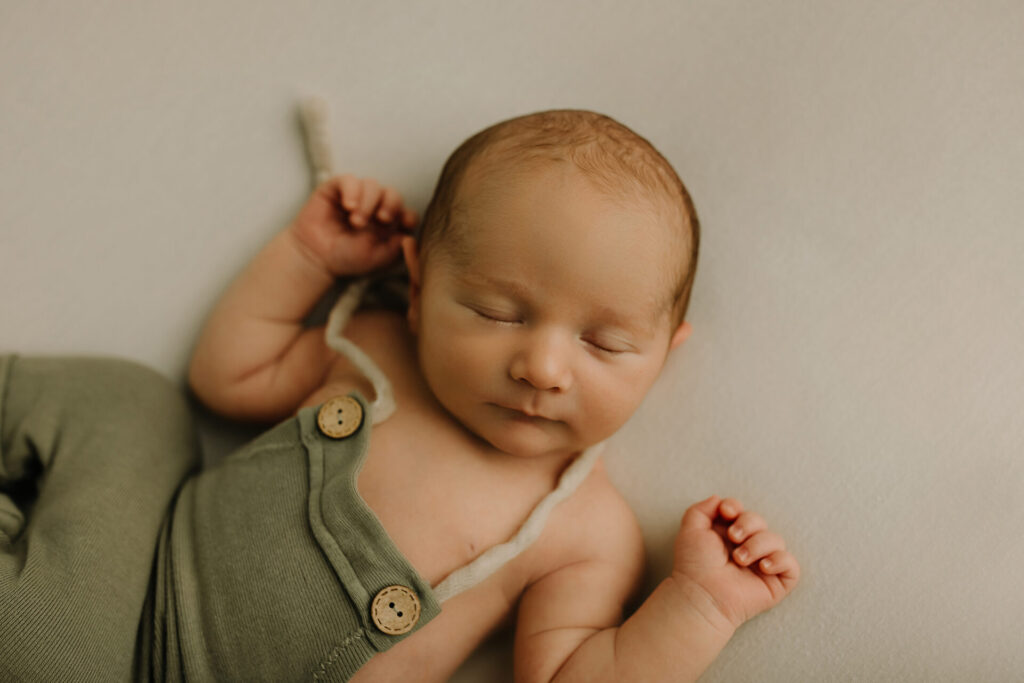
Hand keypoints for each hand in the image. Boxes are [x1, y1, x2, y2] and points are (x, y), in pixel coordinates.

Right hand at [288, 174, 418, 276]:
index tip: (404, 223)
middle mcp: (375, 207)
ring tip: (356, 222)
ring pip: (372, 185)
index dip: (408, 216)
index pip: (407, 212)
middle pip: (393, 194)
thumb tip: (409, 233)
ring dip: (368, 203)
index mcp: (389, 224)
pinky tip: (348, 206)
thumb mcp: (377, 258)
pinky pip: (349, 180)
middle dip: (391, 205)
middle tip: (382, 220)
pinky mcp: (337, 188)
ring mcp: (357, 196)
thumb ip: (397, 247)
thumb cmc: (347, 259)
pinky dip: (352, 191)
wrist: (316, 258)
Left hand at [671, 495, 799, 629]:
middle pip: (760, 521)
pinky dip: (780, 560)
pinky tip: (762, 566)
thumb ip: (702, 509)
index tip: (726, 512)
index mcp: (728, 534)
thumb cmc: (694, 564)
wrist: (702, 593)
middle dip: (748, 524)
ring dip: (758, 545)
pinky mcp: (776, 582)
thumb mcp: (691, 529)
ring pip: (776, 539)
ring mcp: (762, 564)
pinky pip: (791, 564)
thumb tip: (720, 499)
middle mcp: (747, 547)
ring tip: (739, 559)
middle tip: (733, 538)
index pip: (741, 511)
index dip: (736, 507)